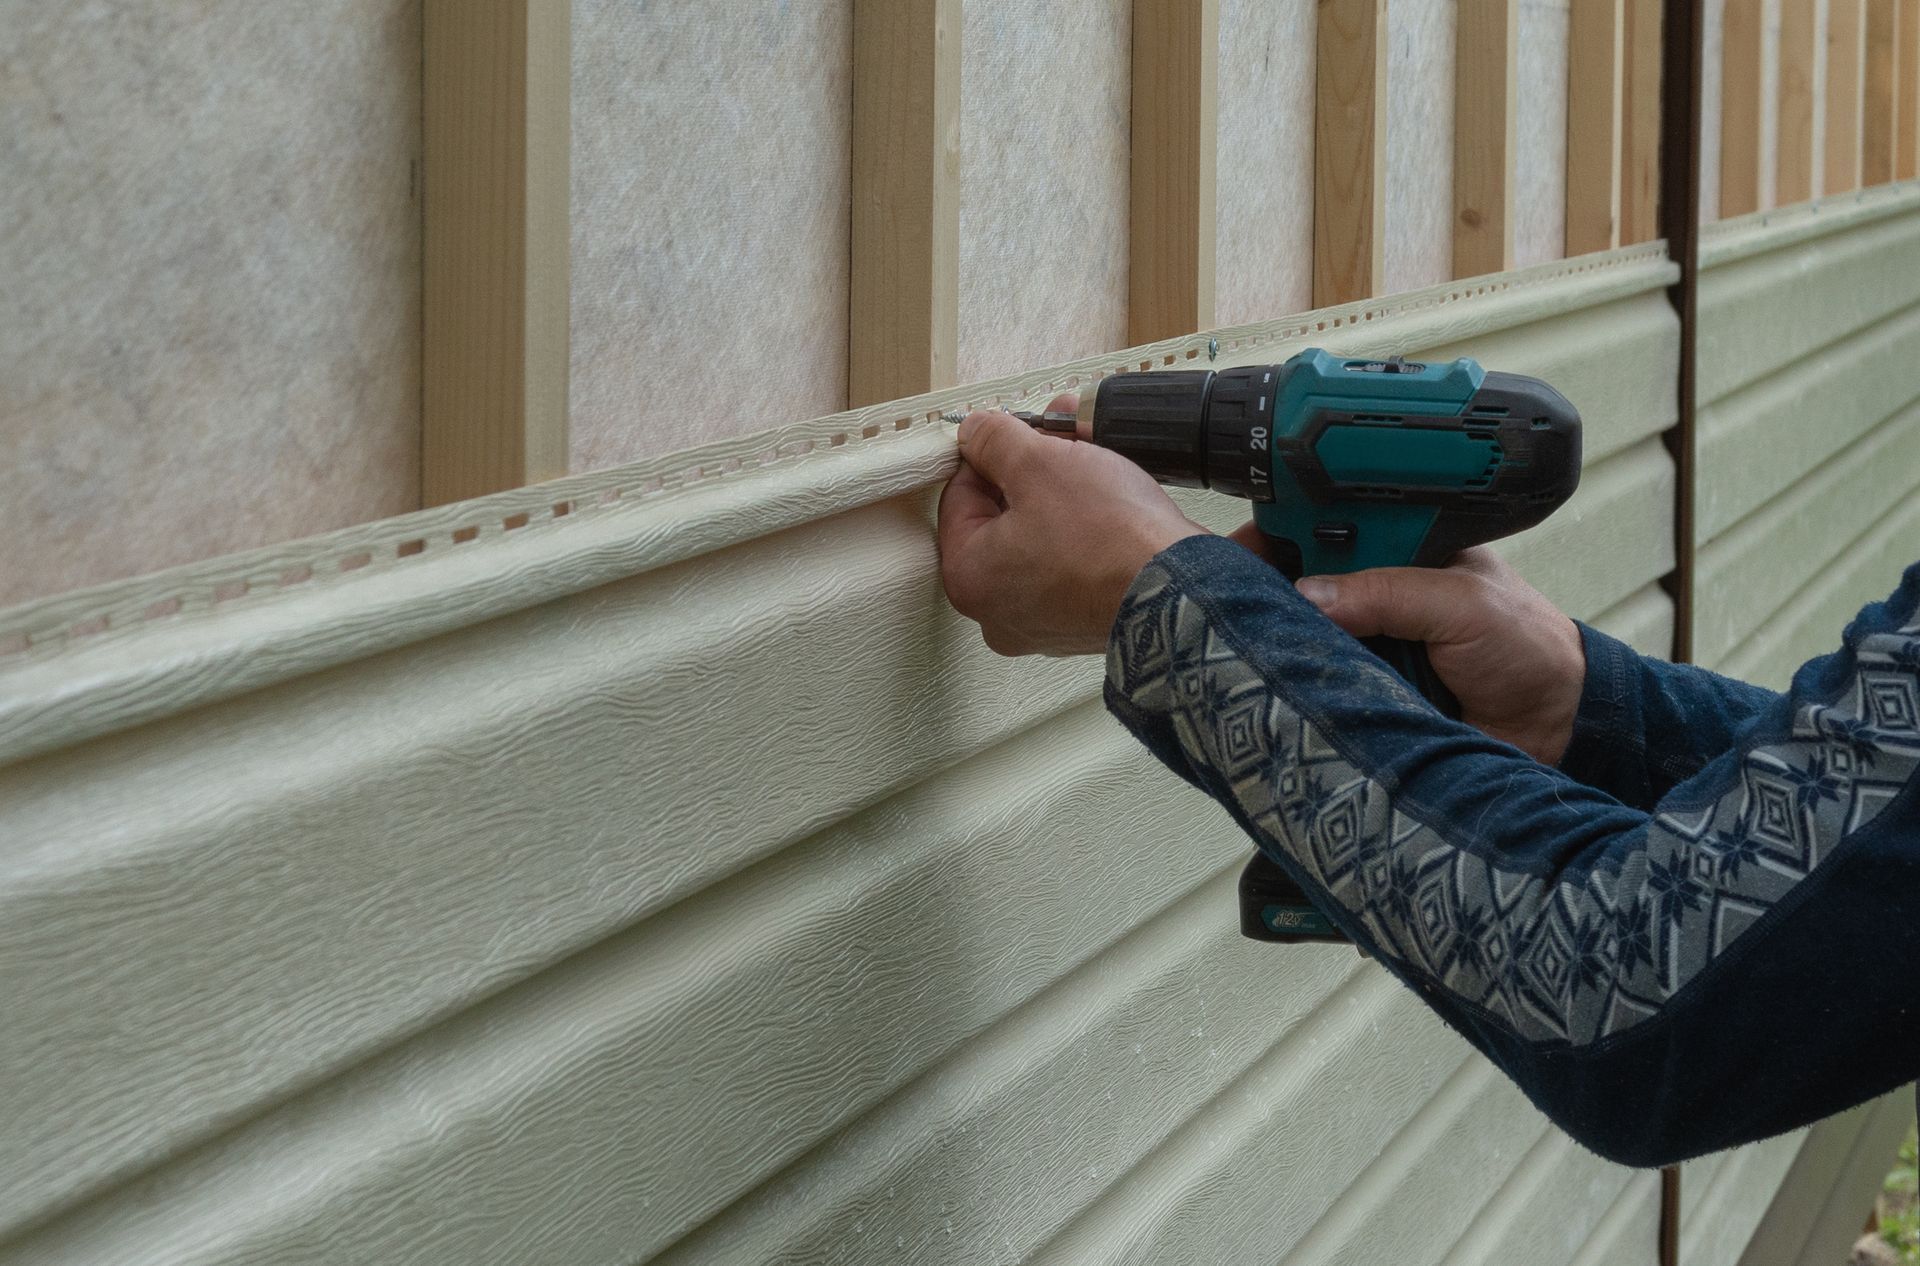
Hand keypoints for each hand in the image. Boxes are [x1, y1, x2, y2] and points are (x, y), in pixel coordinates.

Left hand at [938, 396, 1207, 655]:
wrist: (1182, 594)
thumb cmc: (1106, 537)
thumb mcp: (1038, 462)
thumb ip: (993, 439)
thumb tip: (973, 431)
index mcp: (969, 577)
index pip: (960, 494)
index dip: (991, 451)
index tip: (1021, 428)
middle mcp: (998, 612)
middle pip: (1002, 516)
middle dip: (1035, 466)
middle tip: (1064, 432)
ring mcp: (1044, 623)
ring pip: (1041, 537)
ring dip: (1064, 491)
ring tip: (1096, 453)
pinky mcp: (1086, 622)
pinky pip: (1073, 564)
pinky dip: (1087, 529)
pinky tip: (1113, 499)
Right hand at [1262, 543, 1585, 763]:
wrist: (1558, 729)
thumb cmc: (1526, 649)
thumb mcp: (1463, 603)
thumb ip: (1392, 592)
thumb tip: (1310, 594)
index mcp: (1394, 550)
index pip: (1315, 528)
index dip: (1273, 535)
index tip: (1235, 552)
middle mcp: (1369, 595)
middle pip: (1290, 583)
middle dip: (1259, 592)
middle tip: (1230, 603)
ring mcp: (1361, 647)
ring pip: (1296, 639)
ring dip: (1279, 645)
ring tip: (1240, 647)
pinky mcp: (1359, 696)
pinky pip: (1314, 689)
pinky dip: (1298, 689)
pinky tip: (1268, 688)